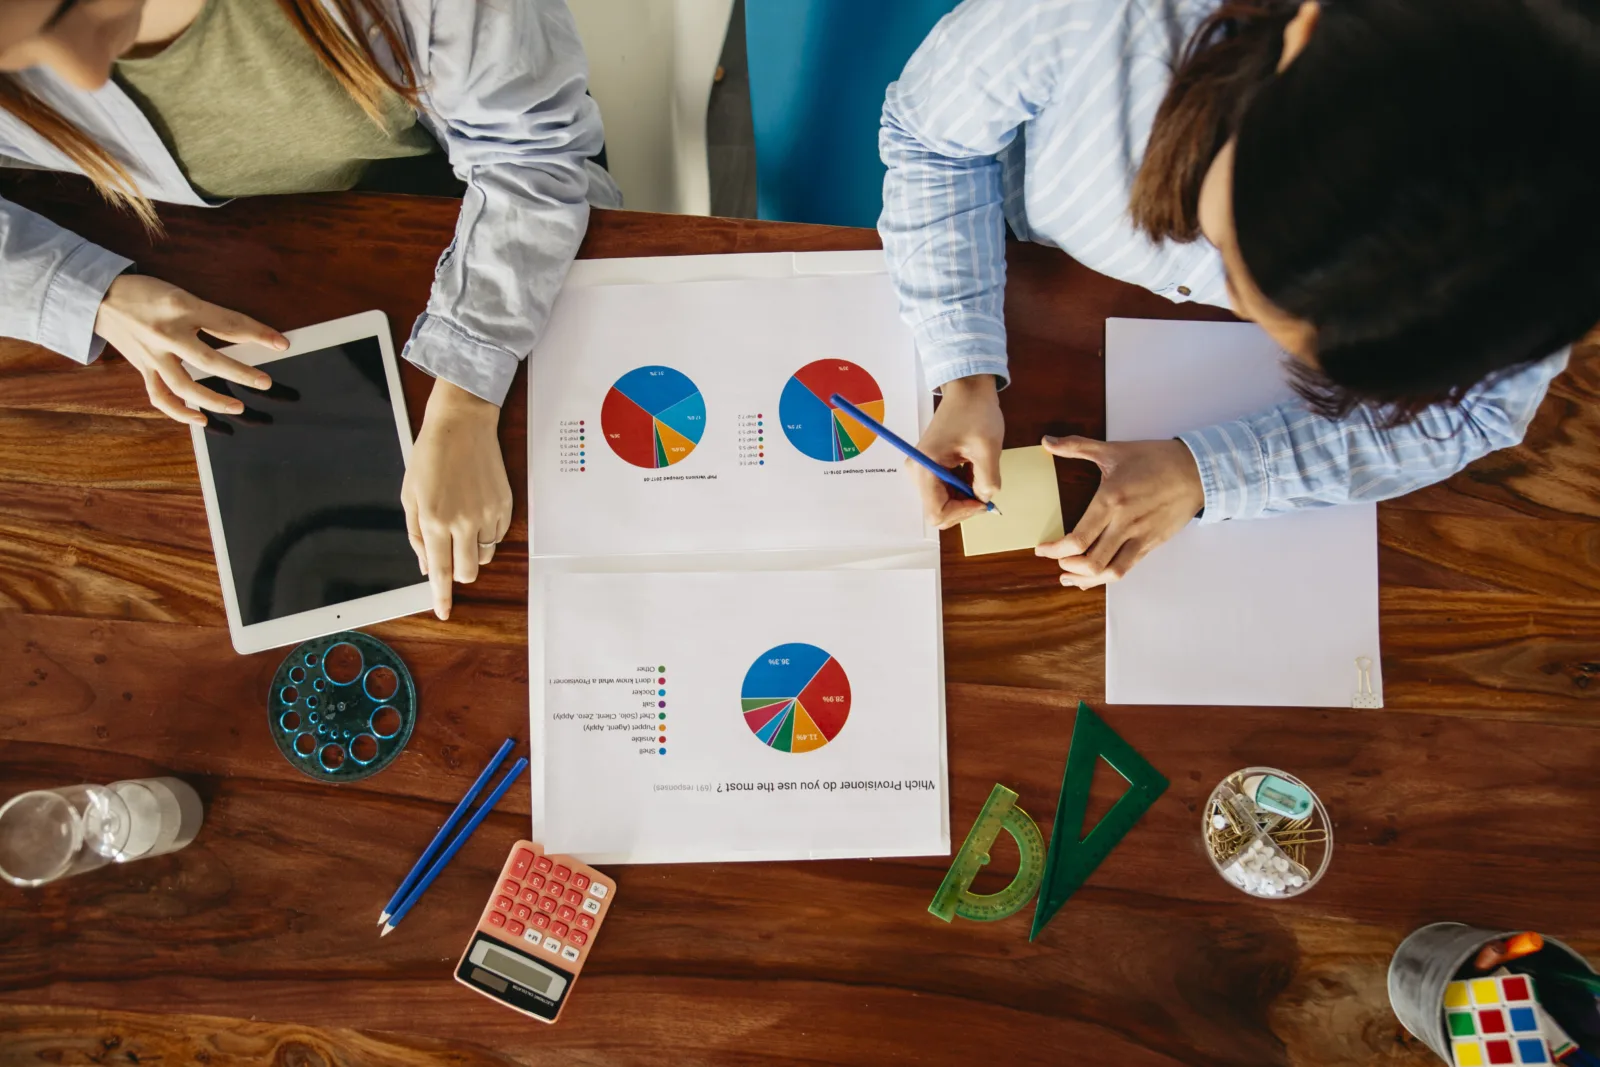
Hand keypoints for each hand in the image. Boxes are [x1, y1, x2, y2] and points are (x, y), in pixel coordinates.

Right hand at [94, 275, 286, 423]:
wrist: (97, 297)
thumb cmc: (144, 294)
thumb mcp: (180, 295)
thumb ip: (210, 315)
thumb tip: (243, 333)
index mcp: (182, 308)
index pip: (229, 324)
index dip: (258, 333)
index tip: (281, 343)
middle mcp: (168, 334)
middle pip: (210, 360)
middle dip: (241, 374)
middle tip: (265, 382)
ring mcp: (154, 354)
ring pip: (185, 386)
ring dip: (213, 400)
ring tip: (238, 406)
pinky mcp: (143, 368)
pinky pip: (160, 396)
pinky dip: (179, 411)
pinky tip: (199, 418)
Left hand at [401, 380, 512, 620]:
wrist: (462, 424)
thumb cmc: (429, 455)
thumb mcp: (410, 495)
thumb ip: (416, 534)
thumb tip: (426, 565)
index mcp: (434, 521)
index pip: (440, 572)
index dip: (442, 597)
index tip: (444, 612)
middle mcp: (463, 522)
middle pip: (469, 572)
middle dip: (459, 572)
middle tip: (451, 554)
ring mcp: (488, 514)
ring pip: (485, 555)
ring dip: (472, 551)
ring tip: (462, 524)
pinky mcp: (505, 506)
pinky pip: (498, 536)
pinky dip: (486, 534)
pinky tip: (476, 510)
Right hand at [913, 374, 1003, 528]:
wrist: (968, 389)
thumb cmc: (976, 413)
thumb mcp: (987, 448)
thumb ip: (987, 480)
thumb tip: (985, 500)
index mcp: (925, 468)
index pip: (937, 513)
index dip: (963, 512)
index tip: (983, 498)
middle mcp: (917, 472)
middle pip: (939, 509)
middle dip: (965, 505)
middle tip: (985, 487)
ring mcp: (922, 470)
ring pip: (944, 501)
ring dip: (966, 495)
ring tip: (980, 472)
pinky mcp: (930, 466)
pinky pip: (946, 490)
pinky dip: (963, 486)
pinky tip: (973, 468)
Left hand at [1035, 436, 1203, 587]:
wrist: (1197, 470)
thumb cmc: (1156, 459)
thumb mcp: (1113, 450)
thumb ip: (1076, 446)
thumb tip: (1047, 441)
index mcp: (1110, 500)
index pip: (1078, 539)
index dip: (1055, 550)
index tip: (1042, 549)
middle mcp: (1124, 524)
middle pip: (1091, 562)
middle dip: (1068, 567)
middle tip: (1056, 561)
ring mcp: (1140, 537)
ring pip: (1111, 572)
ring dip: (1087, 579)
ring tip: (1070, 577)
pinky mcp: (1152, 544)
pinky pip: (1127, 568)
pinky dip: (1107, 577)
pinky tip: (1095, 576)